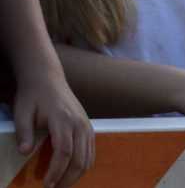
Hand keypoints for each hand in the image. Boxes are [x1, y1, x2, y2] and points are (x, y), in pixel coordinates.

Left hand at [12, 67, 89, 187]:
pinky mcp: (87, 125)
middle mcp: (79, 123)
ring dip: (76, 174)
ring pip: (88, 156)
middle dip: (68, 178)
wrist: (47, 78)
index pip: (63, 152)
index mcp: (63, 120)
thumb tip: (24, 152)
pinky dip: (83, 164)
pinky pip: (91, 150)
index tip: (45, 184)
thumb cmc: (32, 96)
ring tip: (61, 184)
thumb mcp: (22, 112)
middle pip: (79, 158)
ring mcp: (86, 124)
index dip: (56, 171)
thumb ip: (23, 132)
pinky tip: (71, 171)